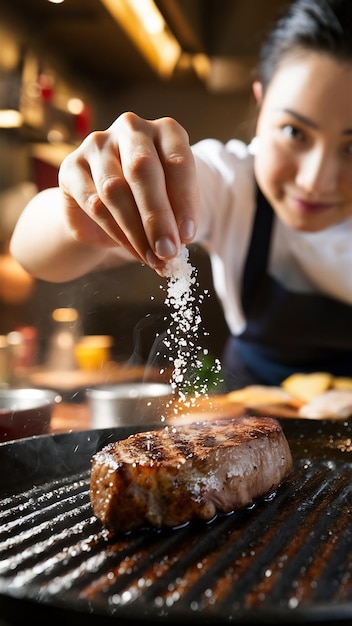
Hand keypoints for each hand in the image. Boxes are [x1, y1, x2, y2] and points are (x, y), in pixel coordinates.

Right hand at [58, 112, 199, 271]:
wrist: (102, 205)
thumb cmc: (146, 199)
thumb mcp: (170, 202)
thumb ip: (176, 214)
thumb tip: (180, 240)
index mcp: (164, 130)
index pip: (177, 160)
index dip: (184, 200)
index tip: (188, 235)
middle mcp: (131, 129)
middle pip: (142, 170)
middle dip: (157, 216)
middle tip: (168, 251)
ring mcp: (97, 144)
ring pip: (115, 190)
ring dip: (136, 231)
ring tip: (152, 258)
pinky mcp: (71, 166)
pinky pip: (94, 204)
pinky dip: (116, 232)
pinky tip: (133, 250)